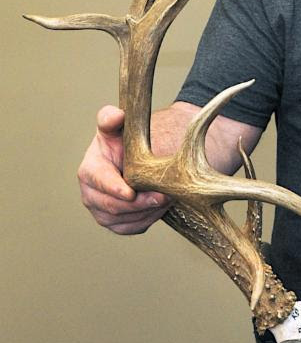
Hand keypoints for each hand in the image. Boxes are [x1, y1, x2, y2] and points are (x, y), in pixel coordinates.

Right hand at [78, 106, 169, 233]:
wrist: (144, 155)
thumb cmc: (129, 139)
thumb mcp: (121, 126)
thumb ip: (112, 119)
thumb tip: (115, 115)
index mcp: (90, 170)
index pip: (98, 182)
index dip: (113, 188)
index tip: (131, 192)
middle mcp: (91, 194)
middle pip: (111, 207)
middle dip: (137, 204)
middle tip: (162, 197)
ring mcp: (103, 211)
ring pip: (123, 221)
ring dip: (147, 211)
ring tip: (167, 198)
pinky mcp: (118, 222)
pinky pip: (134, 227)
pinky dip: (149, 218)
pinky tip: (162, 206)